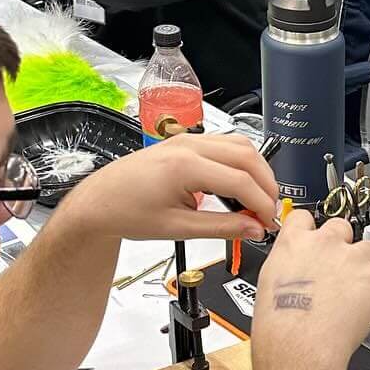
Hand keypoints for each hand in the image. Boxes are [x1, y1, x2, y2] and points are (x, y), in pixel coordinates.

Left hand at [61, 133, 279, 240]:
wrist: (100, 202)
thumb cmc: (127, 212)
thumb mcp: (178, 228)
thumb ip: (222, 228)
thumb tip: (253, 229)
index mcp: (184, 166)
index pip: (242, 181)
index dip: (262, 204)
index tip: (269, 223)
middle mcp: (188, 146)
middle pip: (248, 157)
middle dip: (266, 186)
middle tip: (269, 212)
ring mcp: (188, 140)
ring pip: (241, 146)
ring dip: (257, 171)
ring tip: (258, 199)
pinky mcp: (187, 142)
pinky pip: (226, 144)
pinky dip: (242, 163)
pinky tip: (241, 185)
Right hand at [251, 212, 369, 369]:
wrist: (299, 346)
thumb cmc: (279, 327)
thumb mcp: (267, 283)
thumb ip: (287, 266)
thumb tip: (295, 272)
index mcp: (294, 242)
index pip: (304, 217)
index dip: (312, 230)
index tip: (315, 241)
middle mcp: (325, 243)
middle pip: (342, 227)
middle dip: (343, 246)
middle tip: (339, 271)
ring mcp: (354, 257)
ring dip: (367, 265)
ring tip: (358, 290)